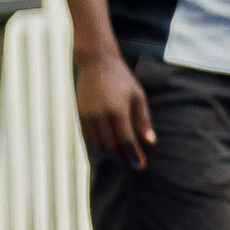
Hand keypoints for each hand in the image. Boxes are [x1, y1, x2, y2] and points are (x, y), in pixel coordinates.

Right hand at [74, 47, 154, 166]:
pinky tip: (106, 151)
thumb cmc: (122, 79)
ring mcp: (87, 116)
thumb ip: (143, 120)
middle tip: (133, 163)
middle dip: (122, 157)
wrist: (96, 63)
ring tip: (122, 158)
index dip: (134, 155)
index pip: (126, 140)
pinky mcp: (79, 115)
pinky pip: (87, 138)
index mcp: (117, 110)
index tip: (141, 166)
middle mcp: (100, 115)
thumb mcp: (138, 96)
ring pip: (97, 144)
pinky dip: (97, 147)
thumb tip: (150, 142)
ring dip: (109, 155)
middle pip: (110, 146)